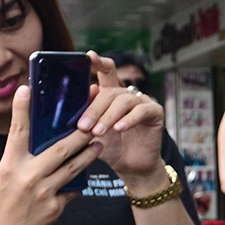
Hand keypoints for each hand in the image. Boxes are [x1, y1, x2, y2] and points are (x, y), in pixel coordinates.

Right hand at [0, 86, 101, 224]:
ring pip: (74, 168)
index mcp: (9, 166)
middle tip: (92, 120)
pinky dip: (77, 182)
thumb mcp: (3, 177)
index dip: (22, 109)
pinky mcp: (55, 209)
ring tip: (97, 143)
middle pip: (60, 149)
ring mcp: (44, 193)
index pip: (17, 132)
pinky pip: (72, 190)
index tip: (26, 88)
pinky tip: (83, 175)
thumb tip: (38, 142)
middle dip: (80, 134)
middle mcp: (28, 177)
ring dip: (88, 154)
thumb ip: (20, 160)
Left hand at [79, 51, 165, 187]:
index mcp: (110, 95)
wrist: (131, 168)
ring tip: (98, 132)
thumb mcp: (91, 133)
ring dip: (108, 116)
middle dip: (94, 108)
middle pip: (109, 91)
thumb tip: (70, 105)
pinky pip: (141, 111)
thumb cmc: (110, 149)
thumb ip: (83, 118)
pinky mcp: (155, 113)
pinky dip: (129, 119)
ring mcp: (142, 103)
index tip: (88, 56)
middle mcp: (126, 95)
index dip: (98, 62)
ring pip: (123, 101)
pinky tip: (119, 128)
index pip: (106, 72)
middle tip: (83, 126)